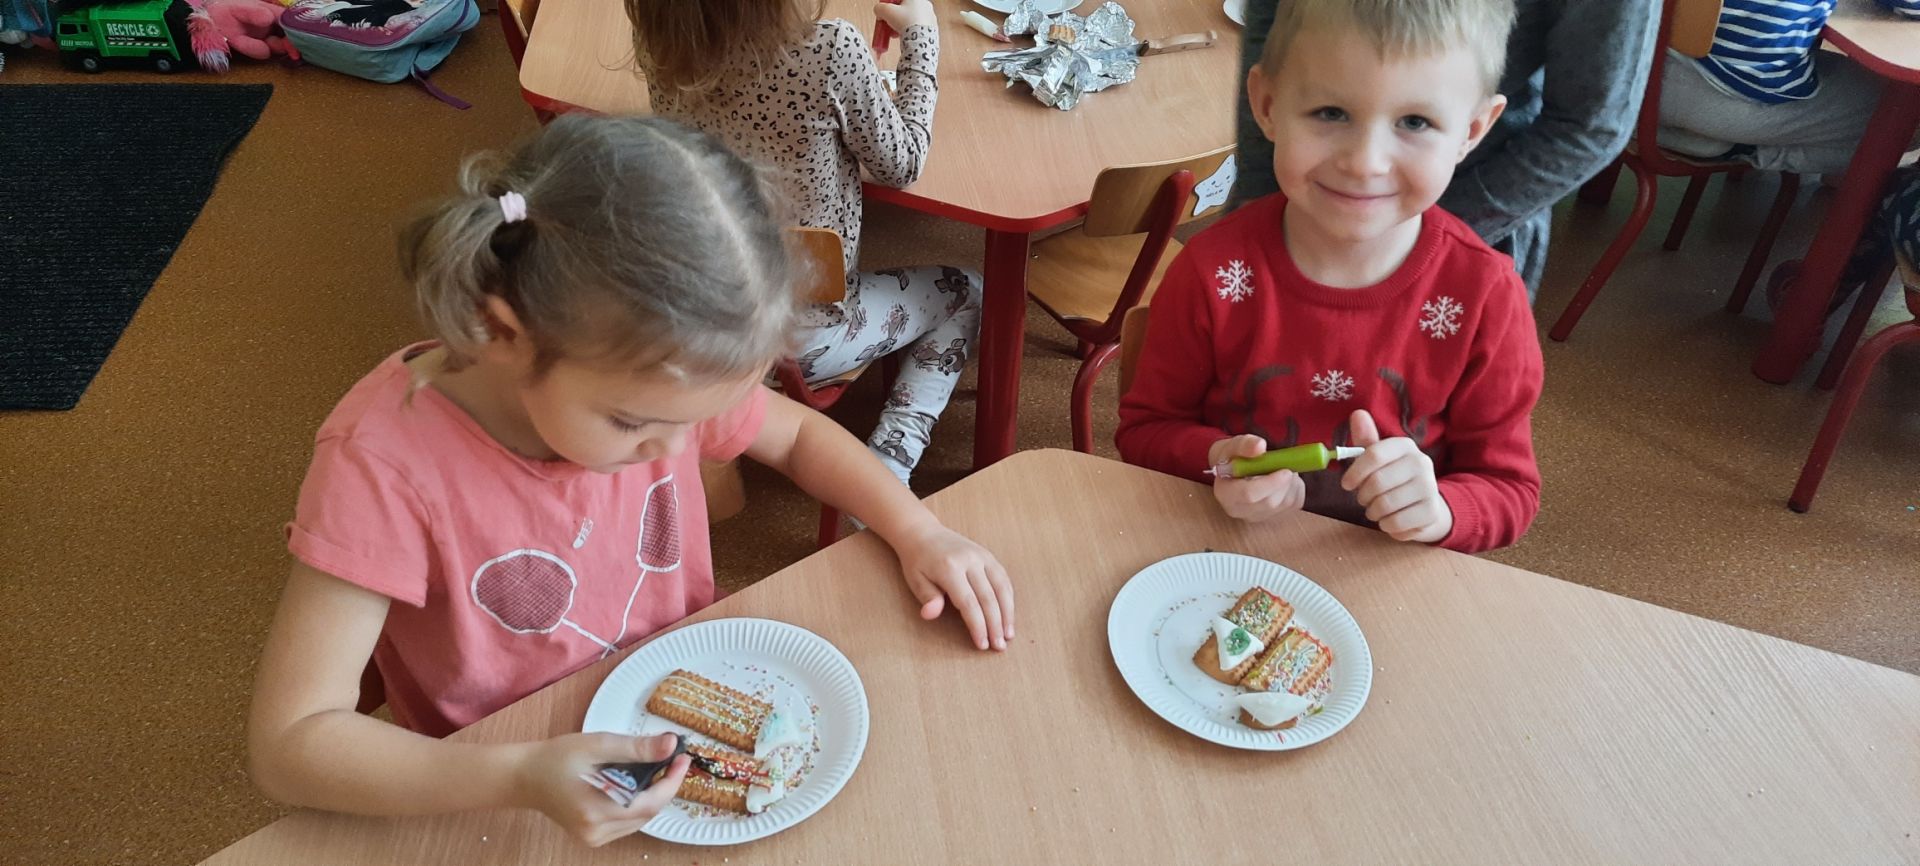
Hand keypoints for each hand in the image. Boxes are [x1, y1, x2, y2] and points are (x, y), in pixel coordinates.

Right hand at [515, 732, 688, 847]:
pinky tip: (637, 785)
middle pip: (648, 813)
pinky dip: (637, 804)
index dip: (672, 782)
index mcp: (596, 810)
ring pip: (640, 820)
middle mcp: (597, 831)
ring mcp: (594, 838)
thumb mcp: (597, 745)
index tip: (683, 759)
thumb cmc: (557, 757)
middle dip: (665, 787)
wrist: (525, 777)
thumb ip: (635, 748)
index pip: (650, 803)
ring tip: (657, 769)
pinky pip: (627, 823)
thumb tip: (670, 746)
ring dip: (653, 796)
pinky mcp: (593, 838)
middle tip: (673, 760)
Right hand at [875, 0, 937, 31]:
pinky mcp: (932, 28)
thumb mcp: (886, 11)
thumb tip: (878, 10)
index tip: (885, 11)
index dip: (890, 5)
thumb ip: (879, 8)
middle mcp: (925, 4)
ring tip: (894, 34)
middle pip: (905, 8)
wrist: (920, 39)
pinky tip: (903, 37)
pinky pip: (917, 27)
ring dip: (900, 25)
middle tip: (888, 23)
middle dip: (894, 16)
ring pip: (911, 18)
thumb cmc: (905, 22)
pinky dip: (909, 31)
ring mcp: (930, 16)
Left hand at [893, 520, 1014, 650]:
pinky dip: (1008, 599)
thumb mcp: (915, 580)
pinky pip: (1003, 579)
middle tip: (999, 646)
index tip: (982, 645)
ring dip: (1008, 613)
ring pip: (1002, 588)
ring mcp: (982, 556)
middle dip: (995, 625)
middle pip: (988, 597)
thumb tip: (931, 615)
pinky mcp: (989, 556)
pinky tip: (1009, 615)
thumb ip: (927, 598)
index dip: (977, 625)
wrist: (923, 533)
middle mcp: (970, 560)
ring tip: (1009, 635)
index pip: (968, 602)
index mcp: (950, 568)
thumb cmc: (918, 561)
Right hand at [1208, 434, 1305, 522]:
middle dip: (1285, 482)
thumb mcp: (1233, 446)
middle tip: (1287, 464)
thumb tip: (1260, 446)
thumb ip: (1244, 445)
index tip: (1285, 470)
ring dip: (1292, 483)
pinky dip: (1297, 488)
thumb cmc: (1232, 458)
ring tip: (1283, 468)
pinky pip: (1294, 504)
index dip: (1270, 483)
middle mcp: (1240, 510)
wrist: (1235, 471)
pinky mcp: (1275, 517)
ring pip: (1285, 503)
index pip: (1249, 495)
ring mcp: (1258, 516)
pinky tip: (1287, 479)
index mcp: (1225, 493)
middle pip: (1270, 502)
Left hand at [1340, 410, 1452, 543]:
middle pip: (1376, 482)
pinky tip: (1390, 520)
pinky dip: (1386, 525)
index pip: (1373, 454)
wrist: (1426, 505)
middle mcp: (1421, 462)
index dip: (1354, 472)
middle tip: (1364, 499)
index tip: (1346, 484)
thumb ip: (1366, 439)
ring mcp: (1429, 487)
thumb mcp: (1379, 458)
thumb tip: (1357, 413)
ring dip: (1373, 512)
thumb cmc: (1394, 479)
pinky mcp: (1431, 511)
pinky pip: (1396, 522)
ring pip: (1385, 504)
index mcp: (1405, 446)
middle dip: (1363, 496)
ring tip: (1376, 509)